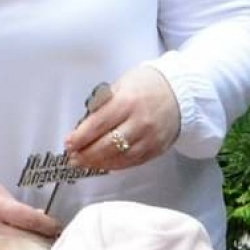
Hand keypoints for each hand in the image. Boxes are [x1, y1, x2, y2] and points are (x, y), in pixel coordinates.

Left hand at [65, 65, 180, 171]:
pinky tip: (105, 164)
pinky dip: (116, 165)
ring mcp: (149, 138)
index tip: (69, 143)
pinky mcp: (156, 149)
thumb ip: (103, 104)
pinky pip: (133, 162)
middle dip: (87, 154)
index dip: (81, 137)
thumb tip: (84, 125)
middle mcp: (139, 122)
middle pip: (108, 145)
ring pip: (120, 158)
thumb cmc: (147, 86)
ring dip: (99, 163)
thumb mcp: (121, 85)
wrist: (180, 94)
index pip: (98, 124)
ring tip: (85, 163)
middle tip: (73, 158)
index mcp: (127, 102)